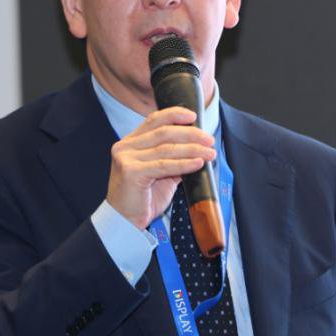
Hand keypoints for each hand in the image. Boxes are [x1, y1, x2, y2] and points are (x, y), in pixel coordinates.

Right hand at [106, 107, 216, 228]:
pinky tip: (198, 163)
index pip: (154, 120)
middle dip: (190, 134)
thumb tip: (198, 148)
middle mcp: (125, 146)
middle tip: (209, 140)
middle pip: (163, 132)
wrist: (125, 220)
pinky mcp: (131, 172)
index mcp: (130, 142)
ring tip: (210, 153)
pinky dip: (184, 164)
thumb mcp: (160, 173)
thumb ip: (173, 158)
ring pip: (166, 148)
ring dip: (192, 149)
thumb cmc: (142, 198)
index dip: (174, 115)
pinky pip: (164, 165)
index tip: (194, 116)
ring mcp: (126, 158)